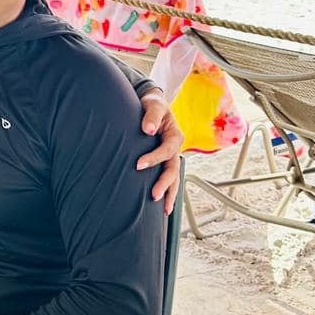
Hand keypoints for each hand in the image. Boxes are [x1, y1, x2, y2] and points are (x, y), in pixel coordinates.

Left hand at [136, 90, 183, 214]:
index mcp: (175, 135)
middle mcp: (175, 148)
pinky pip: (168, 177)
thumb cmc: (152, 104)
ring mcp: (171, 156)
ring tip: (165, 210)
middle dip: (165, 184)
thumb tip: (149, 129)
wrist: (151, 104)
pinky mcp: (164, 160)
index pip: (167, 151)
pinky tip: (162, 204)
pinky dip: (167, 190)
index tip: (139, 165)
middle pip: (173, 169)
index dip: (154, 159)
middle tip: (154, 195)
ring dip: (170, 193)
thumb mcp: (153, 104)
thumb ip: (152, 115)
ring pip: (174, 178)